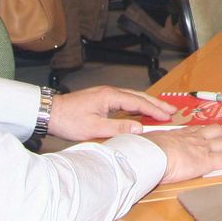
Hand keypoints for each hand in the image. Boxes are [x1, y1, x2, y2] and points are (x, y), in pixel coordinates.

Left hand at [46, 85, 174, 140]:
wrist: (49, 113)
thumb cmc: (68, 120)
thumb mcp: (93, 128)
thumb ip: (118, 128)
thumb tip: (140, 128)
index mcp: (110, 96)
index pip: (138, 103)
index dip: (155, 110)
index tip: (168, 117)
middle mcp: (110, 92)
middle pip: (139, 96)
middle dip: (157, 103)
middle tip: (172, 110)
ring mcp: (106, 94)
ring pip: (133, 97)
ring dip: (148, 103)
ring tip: (162, 110)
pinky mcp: (101, 99)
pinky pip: (125, 100)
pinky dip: (137, 105)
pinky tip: (141, 111)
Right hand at [147, 125, 221, 182]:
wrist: (152, 154)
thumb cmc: (145, 150)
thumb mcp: (147, 143)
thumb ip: (150, 144)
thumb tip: (140, 145)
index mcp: (178, 134)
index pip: (196, 130)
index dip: (206, 130)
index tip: (211, 130)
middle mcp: (193, 138)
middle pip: (214, 133)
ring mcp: (201, 148)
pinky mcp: (207, 160)